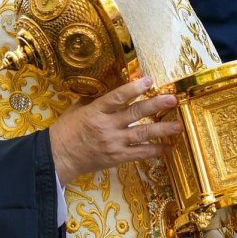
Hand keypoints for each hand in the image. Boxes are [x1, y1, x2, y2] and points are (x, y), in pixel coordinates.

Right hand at [49, 77, 181, 184]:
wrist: (58, 157)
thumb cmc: (66, 130)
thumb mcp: (77, 108)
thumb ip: (97, 99)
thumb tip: (115, 86)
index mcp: (95, 111)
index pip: (117, 97)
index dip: (134, 88)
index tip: (149, 80)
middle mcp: (106, 126)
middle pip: (135, 114)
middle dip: (156, 105)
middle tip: (173, 100)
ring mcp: (113, 143)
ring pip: (142, 135)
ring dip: (162, 130)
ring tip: (178, 126)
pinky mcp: (116, 158)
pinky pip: (139, 154)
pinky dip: (155, 151)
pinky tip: (168, 147)